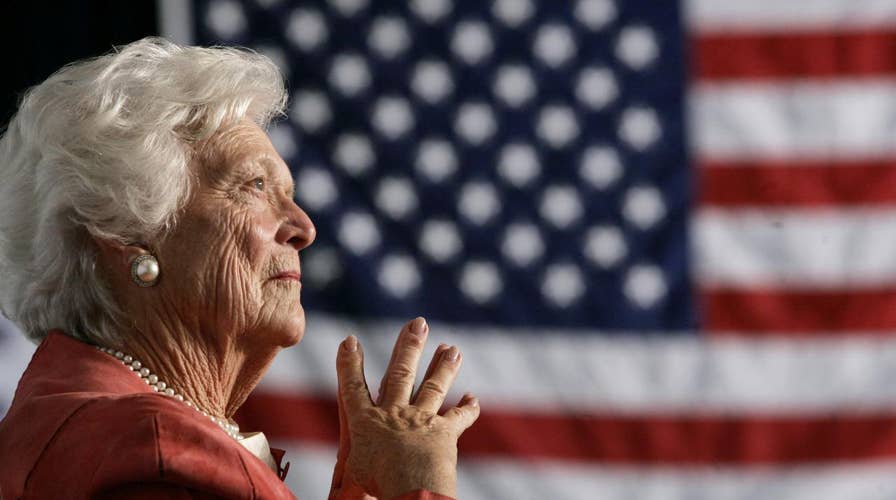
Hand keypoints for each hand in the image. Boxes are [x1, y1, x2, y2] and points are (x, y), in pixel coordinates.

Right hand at [328, 317, 479, 499]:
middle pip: (399, 374)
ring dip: (443, 366)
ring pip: (432, 386)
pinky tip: (472, 398)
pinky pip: (459, 418)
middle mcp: (393, 414)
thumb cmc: (376, 487)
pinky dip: (467, 409)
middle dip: (409, 346)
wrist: (410, 489)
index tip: (350, 340)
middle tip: (419, 323)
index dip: (349, 364)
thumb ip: (354, 461)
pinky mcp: (444, 433)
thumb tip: (346, 474)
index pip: (352, 389)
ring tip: (452, 348)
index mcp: (365, 423)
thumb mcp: (354, 474)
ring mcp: (420, 420)